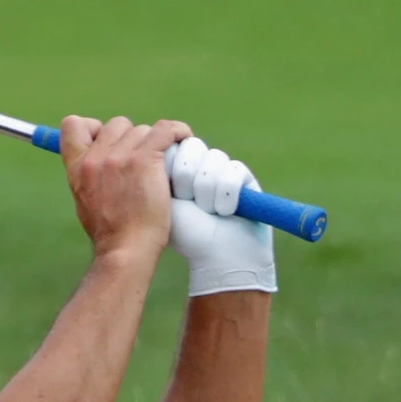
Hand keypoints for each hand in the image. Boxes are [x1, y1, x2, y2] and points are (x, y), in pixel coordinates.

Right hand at [60, 116, 192, 259]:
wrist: (125, 249)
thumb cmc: (110, 234)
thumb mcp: (85, 201)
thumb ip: (90, 178)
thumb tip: (100, 164)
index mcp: (77, 167)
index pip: (73, 125)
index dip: (93, 127)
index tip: (109, 142)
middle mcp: (96, 157)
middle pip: (117, 125)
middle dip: (131, 138)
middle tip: (143, 160)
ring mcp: (121, 157)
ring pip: (142, 130)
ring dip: (154, 143)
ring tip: (164, 162)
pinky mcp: (145, 159)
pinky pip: (165, 130)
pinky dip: (177, 132)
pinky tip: (184, 139)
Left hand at [165, 138, 276, 295]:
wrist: (218, 258)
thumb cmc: (186, 234)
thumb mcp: (161, 200)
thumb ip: (156, 169)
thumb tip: (163, 144)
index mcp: (176, 169)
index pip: (173, 144)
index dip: (173, 167)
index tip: (171, 194)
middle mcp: (199, 165)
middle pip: (193, 147)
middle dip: (187, 178)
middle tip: (188, 203)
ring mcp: (222, 169)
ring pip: (213, 159)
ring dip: (206, 193)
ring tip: (208, 212)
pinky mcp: (244, 176)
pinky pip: (233, 171)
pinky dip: (225, 197)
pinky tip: (225, 213)